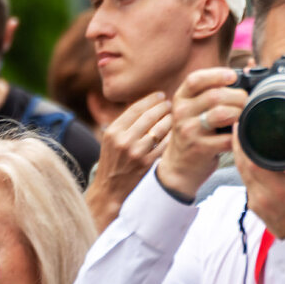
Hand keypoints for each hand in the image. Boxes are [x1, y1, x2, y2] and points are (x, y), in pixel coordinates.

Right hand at [86, 91, 171, 229]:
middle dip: (162, 107)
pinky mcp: (146, 163)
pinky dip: (171, 136)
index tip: (160, 95)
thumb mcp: (111, 139)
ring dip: (169, 120)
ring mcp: (135, 152)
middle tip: (170, 103)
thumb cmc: (112, 160)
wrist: (110, 187)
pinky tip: (175, 132)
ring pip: (159, 129)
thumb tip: (145, 103)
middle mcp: (122, 140)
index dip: (150, 100)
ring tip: (174, 116)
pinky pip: (164, 145)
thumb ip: (125, 123)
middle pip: (148, 116)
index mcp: (112, 131)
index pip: (135, 108)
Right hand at [156, 68, 245, 199]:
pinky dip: (239, 135)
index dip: (216, 74)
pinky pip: (228, 138)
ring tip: (243, 117)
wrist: (179, 166)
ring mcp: (189, 131)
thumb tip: (249, 66)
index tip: (233, 76)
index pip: (195, 80)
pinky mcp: (200, 148)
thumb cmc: (194, 132)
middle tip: (246, 102)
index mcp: (180, 99)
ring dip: (240, 114)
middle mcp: (181, 113)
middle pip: (215, 95)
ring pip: (222, 113)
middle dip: (238, 96)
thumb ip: (214, 89)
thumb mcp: (194, 109)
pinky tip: (241, 135)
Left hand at [235, 125, 284, 237]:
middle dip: (238, 145)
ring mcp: (255, 202)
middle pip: (241, 165)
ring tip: (241, 137)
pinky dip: (245, 168)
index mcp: (280, 189)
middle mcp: (262, 196)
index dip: (242, 143)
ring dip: (239, 156)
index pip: (251, 161)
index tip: (242, 126)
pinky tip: (247, 157)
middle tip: (239, 126)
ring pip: (240, 173)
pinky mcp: (252, 206)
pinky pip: (245, 182)